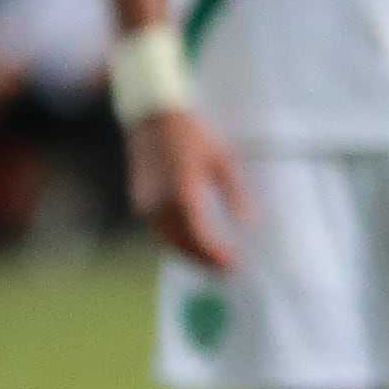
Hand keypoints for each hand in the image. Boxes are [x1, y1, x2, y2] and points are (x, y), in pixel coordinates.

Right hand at [129, 107, 247, 268]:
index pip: (199, 235)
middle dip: (203, 261)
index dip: (215, 255)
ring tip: (212, 263)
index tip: (233, 265)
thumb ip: (235, 193)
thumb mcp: (221, 160)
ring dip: (188, 255)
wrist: (152, 117)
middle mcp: (160, 202)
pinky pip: (158, 229)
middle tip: (226, 271)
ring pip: (167, 240)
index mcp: (183, 191)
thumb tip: (248, 222)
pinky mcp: (140, 200)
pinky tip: (191, 244)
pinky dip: (175, 242)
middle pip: (181, 244)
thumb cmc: (192, 134)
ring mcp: (146, 202)